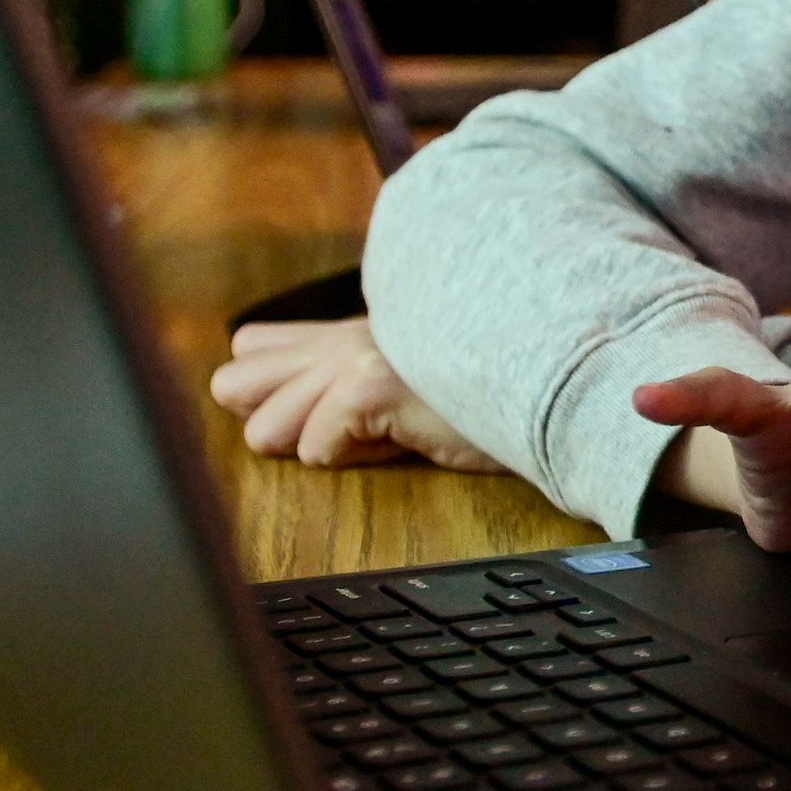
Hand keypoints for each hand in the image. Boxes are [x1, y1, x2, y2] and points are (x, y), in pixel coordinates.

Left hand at [210, 317, 503, 473]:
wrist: (551, 387)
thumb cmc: (490, 396)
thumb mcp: (409, 389)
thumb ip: (349, 392)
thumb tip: (270, 422)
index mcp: (354, 331)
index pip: (258, 348)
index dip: (263, 388)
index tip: (287, 413)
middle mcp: (347, 335)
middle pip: (239, 379)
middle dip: (263, 419)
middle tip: (316, 433)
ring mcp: (357, 356)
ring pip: (270, 422)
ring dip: (308, 444)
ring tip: (366, 437)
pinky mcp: (371, 385)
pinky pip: (318, 446)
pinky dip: (349, 459)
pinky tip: (394, 442)